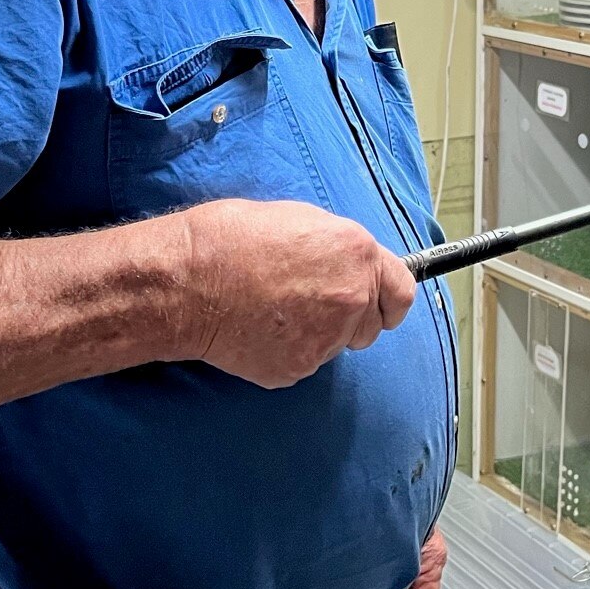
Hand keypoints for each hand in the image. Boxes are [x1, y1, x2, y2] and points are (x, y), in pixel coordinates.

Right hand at [177, 199, 415, 388]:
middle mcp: (351, 298)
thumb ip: (337, 248)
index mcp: (357, 254)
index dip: (389, 299)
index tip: (381, 306)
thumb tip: (347, 264)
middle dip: (349, 319)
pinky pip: (303, 362)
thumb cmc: (231, 239)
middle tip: (308, 305)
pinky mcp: (298, 368)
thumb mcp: (298, 220)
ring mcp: (327, 339)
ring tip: (274, 312)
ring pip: (335, 346)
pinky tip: (257, 329)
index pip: (402, 291)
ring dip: (317, 334)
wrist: (188, 281)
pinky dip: (287, 351)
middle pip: (371, 325)